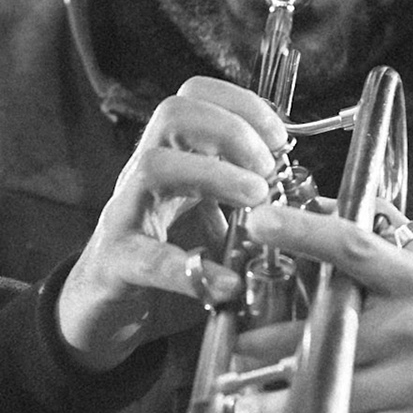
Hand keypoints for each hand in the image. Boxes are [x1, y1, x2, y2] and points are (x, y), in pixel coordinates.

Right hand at [56, 77, 285, 371]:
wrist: (106, 313)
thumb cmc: (168, 263)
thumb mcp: (213, 222)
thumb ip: (247, 204)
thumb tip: (305, 193)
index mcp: (173, 160)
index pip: (195, 98)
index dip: (241, 104)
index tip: (280, 136)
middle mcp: (145, 176)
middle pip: (172, 113)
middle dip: (229, 129)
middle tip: (267, 167)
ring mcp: (125, 215)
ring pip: (153, 166)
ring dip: (213, 174)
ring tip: (254, 200)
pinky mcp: (116, 262)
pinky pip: (148, 257)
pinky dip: (191, 270)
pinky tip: (228, 284)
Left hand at [234, 202, 412, 412]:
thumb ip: (385, 237)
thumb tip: (324, 203)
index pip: (354, 247)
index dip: (304, 231)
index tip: (259, 223)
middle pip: (329, 328)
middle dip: (274, 344)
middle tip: (241, 351)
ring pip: (333, 386)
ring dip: (281, 402)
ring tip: (248, 405)